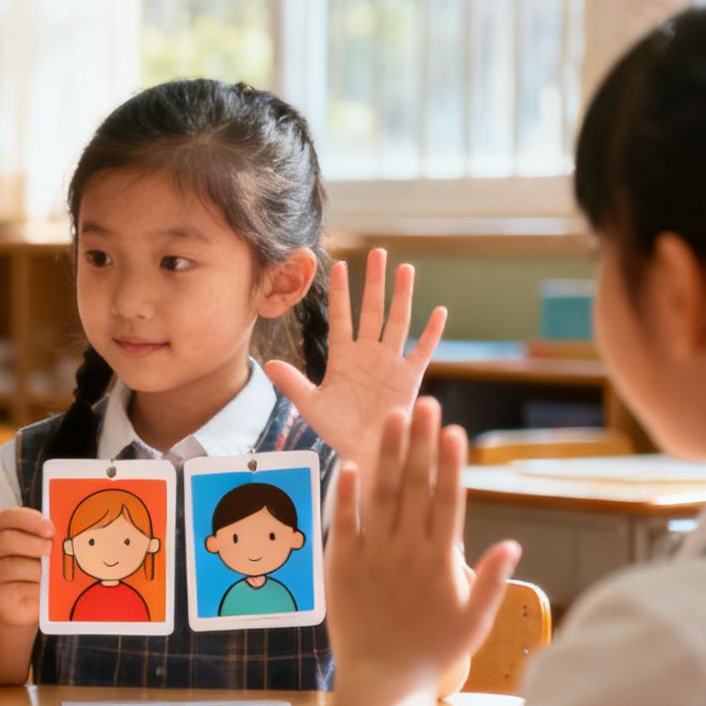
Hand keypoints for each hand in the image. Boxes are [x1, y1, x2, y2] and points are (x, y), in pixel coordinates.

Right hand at [0, 507, 52, 628]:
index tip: (49, 529)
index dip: (28, 520)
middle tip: (50, 549)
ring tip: (49, 574)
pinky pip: (14, 587)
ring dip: (35, 569)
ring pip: (11, 565)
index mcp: (3, 529)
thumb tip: (61, 536)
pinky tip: (42, 589)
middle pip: (5, 539)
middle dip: (32, 543)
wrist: (26, 605)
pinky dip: (32, 587)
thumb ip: (47, 540)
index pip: (7, 517)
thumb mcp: (43, 552)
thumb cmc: (36, 572)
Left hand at [265, 248, 446, 466]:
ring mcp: (390, 363)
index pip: (341, 317)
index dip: (342, 292)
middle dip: (375, 282)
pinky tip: (438, 311)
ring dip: (402, 296)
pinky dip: (431, 332)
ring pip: (398, 322)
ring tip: (405, 269)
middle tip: (379, 252)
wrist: (364, 452)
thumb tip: (267, 363)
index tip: (341, 265)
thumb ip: (292, 382)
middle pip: (372, 310)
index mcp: (343, 357)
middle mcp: (368, 354)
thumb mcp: (310, 405)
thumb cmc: (337, 430)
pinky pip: (422, 351)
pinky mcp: (410, 378)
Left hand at [328, 397, 519, 690]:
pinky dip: (347, 493)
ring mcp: (373, 555)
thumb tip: (513, 545)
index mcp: (442, 560)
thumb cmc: (434, 654)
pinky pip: (344, 523)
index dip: (451, 463)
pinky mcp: (343, 565)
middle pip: (416, 487)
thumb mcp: (475, 621)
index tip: (453, 430)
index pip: (450, 500)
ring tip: (392, 418)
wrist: (384, 681)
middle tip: (425, 403)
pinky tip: (352, 463)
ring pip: (381, 495)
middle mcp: (408, 550)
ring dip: (387, 454)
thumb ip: (492, 580)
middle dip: (421, 442)